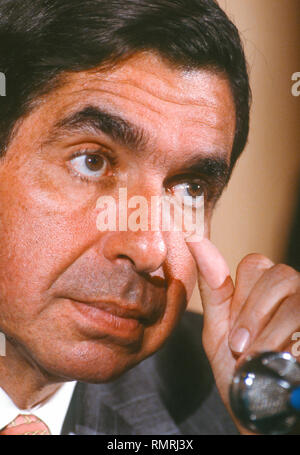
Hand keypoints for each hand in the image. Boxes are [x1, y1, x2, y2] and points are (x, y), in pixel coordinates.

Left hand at [187, 238, 299, 433]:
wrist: (259, 415)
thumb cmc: (237, 371)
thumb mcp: (218, 332)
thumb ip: (212, 289)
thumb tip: (195, 240)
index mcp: (262, 289)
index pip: (256, 264)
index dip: (243, 298)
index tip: (232, 337)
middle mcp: (291, 292)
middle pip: (280, 275)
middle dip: (256, 316)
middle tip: (241, 351)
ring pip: (297, 299)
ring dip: (272, 335)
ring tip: (259, 363)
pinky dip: (293, 345)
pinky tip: (287, 362)